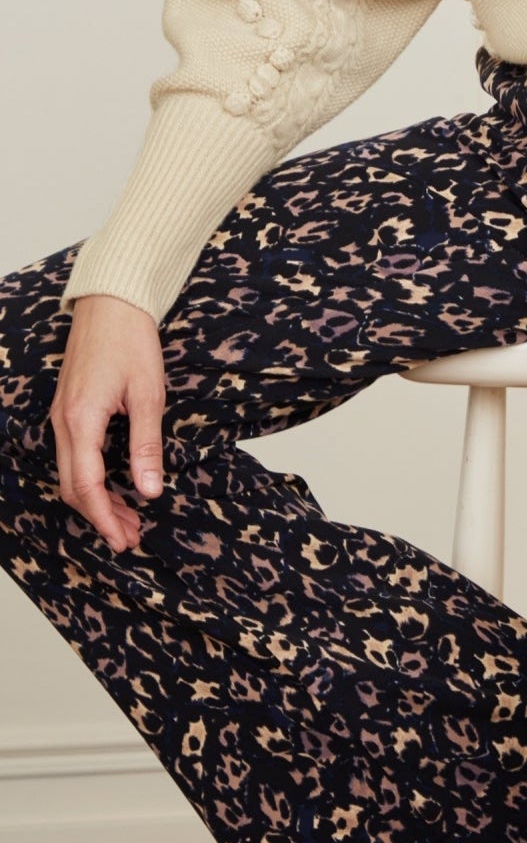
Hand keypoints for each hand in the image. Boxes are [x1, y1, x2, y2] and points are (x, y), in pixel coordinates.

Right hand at [48, 294, 165, 553]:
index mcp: (81, 420)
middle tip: (131, 536)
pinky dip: (91, 479)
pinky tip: (115, 486)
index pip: (87, 486)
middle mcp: (63, 423)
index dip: (105, 518)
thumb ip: (146, 446)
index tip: (125, 539)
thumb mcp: (148, 395)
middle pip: (74, 487)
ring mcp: (62, 416)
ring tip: (128, 518)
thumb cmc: (131, 342)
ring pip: (71, 474)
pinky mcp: (68, 410)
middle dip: (101, 516)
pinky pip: (73, 456)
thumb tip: (149, 491)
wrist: (111, 303)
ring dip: (97, 500)